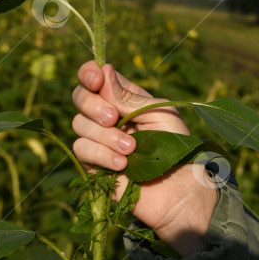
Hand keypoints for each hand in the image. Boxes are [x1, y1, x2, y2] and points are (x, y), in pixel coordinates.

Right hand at [72, 61, 217, 255]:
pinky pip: (81, 150)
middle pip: (80, 97)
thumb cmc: (176, 145)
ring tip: (130, 149)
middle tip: (114, 119)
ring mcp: (99, 140)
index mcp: (123, 97)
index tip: (96, 80)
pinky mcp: (94, 164)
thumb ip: (127, 96)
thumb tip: (103, 69)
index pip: (94, 77)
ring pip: (79, 124)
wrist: (179, 190)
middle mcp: (107, 115)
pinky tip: (122, 164)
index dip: (89, 73)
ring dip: (104, 136)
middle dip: (93, 105)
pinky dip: (100, 155)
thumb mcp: (157, 112)